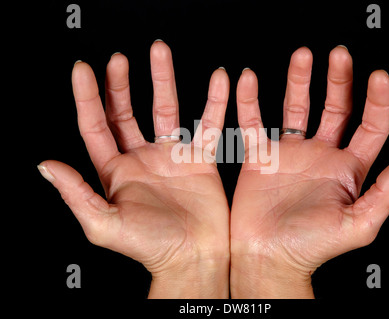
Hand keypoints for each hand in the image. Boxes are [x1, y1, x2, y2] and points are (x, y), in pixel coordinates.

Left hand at [38, 41, 230, 297]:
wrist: (195, 258)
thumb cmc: (151, 247)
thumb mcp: (104, 224)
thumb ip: (76, 193)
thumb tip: (47, 166)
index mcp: (115, 172)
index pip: (96, 126)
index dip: (88, 97)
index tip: (84, 69)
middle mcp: (141, 159)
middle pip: (126, 112)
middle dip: (120, 83)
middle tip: (119, 58)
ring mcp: (171, 156)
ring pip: (165, 109)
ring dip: (163, 80)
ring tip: (160, 52)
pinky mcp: (199, 158)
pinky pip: (207, 124)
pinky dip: (214, 102)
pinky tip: (218, 82)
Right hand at [230, 46, 388, 297]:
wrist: (267, 258)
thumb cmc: (310, 248)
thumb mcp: (357, 226)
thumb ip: (384, 194)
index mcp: (348, 170)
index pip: (370, 126)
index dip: (378, 101)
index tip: (378, 77)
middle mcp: (321, 156)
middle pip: (336, 108)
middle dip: (340, 80)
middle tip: (339, 55)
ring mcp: (291, 153)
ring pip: (297, 108)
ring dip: (300, 81)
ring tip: (303, 56)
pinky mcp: (262, 156)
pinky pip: (254, 122)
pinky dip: (250, 101)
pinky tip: (248, 81)